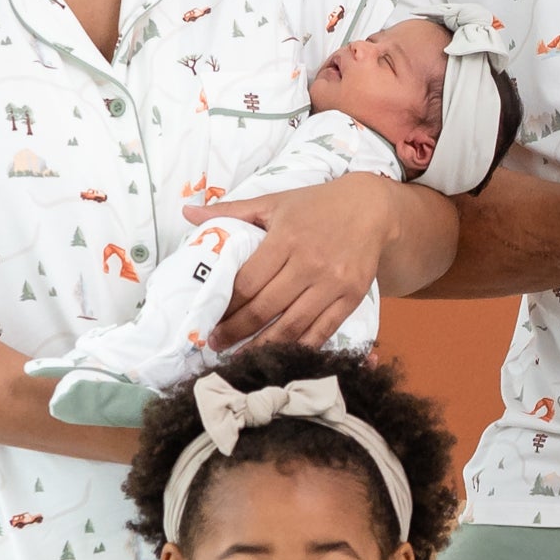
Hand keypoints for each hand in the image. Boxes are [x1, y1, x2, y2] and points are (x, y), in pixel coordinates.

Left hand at [207, 172, 403, 347]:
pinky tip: (281, 356)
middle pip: (264, 308)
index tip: (209, 320)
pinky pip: (322, 331)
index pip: (246, 283)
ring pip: (291, 326)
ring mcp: (332, 284)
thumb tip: (188, 211)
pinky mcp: (351, 298)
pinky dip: (300, 347)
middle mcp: (309, 263)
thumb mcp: (273, 202)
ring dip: (263, 346)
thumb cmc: (317, 205)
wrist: (372, 208)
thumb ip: (231, 211)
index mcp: (285, 239)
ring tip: (242, 357)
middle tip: (216, 343)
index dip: (225, 306)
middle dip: (236, 331)